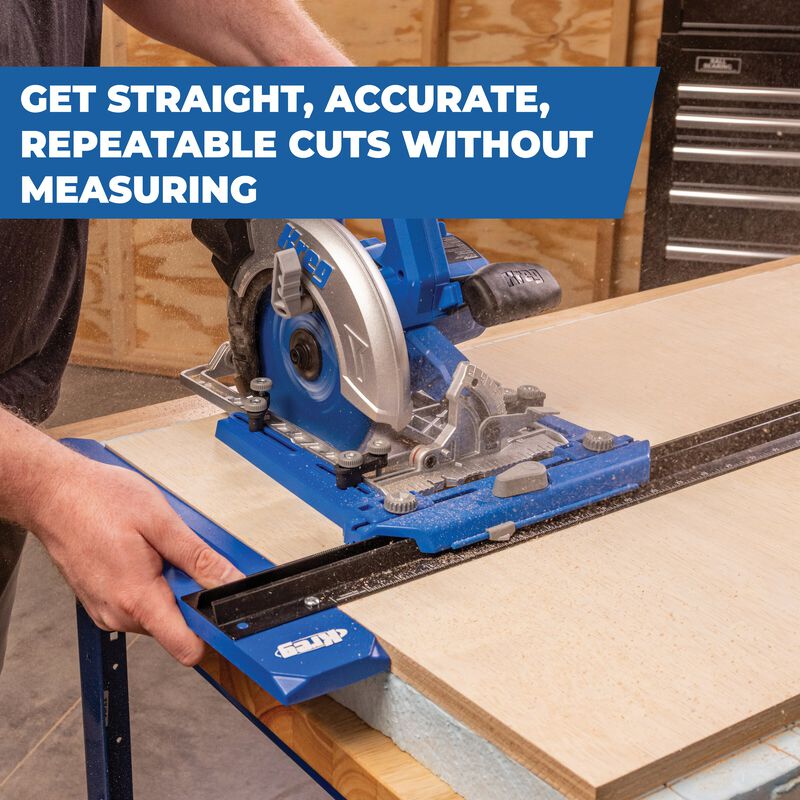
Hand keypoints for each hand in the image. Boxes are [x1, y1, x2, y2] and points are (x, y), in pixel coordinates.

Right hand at [31, 455, 243, 665]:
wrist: (53, 494)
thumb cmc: (100, 500)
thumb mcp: (161, 522)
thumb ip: (199, 559)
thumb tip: (231, 581)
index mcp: (137, 599)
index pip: (186, 647)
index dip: (214, 632)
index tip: (228, 611)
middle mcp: (118, 615)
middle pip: (177, 625)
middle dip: (190, 594)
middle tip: (180, 555)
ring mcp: (106, 611)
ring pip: (159, 613)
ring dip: (169, 586)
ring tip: (154, 549)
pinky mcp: (101, 603)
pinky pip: (140, 603)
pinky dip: (150, 583)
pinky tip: (141, 553)